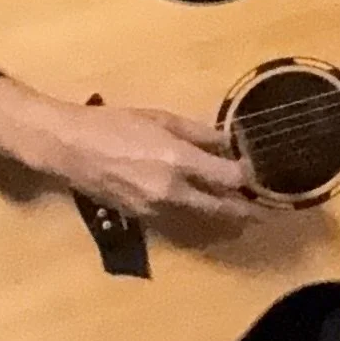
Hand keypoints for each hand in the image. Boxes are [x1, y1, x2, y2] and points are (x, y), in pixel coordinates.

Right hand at [0, 82, 253, 219]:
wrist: (70, 148)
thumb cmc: (116, 124)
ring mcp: (156, 208)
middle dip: (248, 211)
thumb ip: (199, 134)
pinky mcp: (142, 217)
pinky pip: (179, 220)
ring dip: (225, 218)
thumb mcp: (162, 120)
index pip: (229, 178)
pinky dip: (198, 217)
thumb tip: (228, 143)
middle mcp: (171, 190)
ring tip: (246, 215)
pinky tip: (208, 212)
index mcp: (179, 161)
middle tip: (268, 212)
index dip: (249, 177)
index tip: (260, 172)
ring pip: (201, 219)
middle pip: (222, 208)